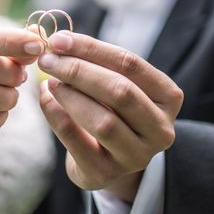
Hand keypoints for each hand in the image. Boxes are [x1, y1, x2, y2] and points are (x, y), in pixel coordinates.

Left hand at [37, 31, 183, 200]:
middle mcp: (160, 129)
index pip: (130, 64)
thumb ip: (95, 61)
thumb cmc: (111, 109)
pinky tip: (45, 98)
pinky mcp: (107, 174)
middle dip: (78, 70)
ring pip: (103, 121)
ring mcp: (137, 156)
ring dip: (70, 95)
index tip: (59, 40)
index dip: (92, 49)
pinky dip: (57, 117)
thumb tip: (60, 41)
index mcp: (168, 97)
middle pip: (120, 91)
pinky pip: (78, 143)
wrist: (107, 158)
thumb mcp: (115, 83)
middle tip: (48, 59)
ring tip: (50, 79)